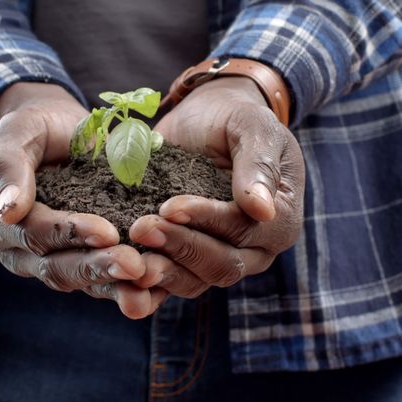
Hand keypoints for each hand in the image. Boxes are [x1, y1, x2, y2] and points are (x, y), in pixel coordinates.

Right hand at [0, 82, 155, 317]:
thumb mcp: (15, 134)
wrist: (55, 132)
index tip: (107, 231)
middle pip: (57, 268)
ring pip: (81, 282)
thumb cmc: (32, 128)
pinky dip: (127, 288)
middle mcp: (20, 252)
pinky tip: (157, 291)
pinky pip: (102, 284)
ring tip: (149, 282)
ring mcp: (51, 261)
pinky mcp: (81, 264)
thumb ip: (7, 167)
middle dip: (97, 268)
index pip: (34, 234)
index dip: (70, 233)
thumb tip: (9, 210)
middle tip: (135, 265)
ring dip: (115, 285)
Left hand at [131, 77, 304, 298]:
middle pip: (222, 265)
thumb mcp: (251, 127)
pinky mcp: (186, 260)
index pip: (246, 232)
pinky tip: (122, 274)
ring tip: (127, 257)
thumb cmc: (234, 118)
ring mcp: (219, 257)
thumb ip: (257, 164)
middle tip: (142, 228)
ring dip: (162, 271)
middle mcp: (254, 248)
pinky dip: (148, 283)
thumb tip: (263, 210)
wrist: (205, 118)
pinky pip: (170, 281)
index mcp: (279, 219)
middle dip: (181, 248)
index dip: (208, 221)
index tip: (169, 206)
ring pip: (195, 281)